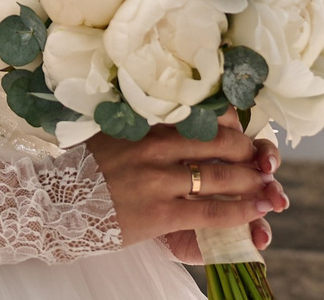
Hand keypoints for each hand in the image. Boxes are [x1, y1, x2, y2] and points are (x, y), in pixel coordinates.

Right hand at [86, 120, 286, 259]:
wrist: (55, 203)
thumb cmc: (81, 168)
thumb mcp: (109, 133)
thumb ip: (139, 123)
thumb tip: (166, 110)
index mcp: (144, 125)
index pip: (198, 114)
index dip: (228, 120)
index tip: (240, 126)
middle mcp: (154, 147)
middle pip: (218, 142)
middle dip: (246, 150)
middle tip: (259, 158)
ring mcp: (158, 180)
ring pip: (220, 176)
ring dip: (250, 181)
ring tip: (267, 186)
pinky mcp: (162, 213)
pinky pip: (212, 212)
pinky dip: (240, 211)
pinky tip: (257, 211)